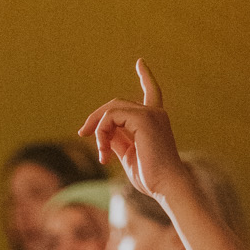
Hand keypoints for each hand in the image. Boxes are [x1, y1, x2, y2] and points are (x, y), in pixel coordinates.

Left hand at [78, 60, 185, 203]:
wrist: (167, 187)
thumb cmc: (151, 177)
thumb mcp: (129, 156)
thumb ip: (117, 140)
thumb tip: (102, 132)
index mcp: (155, 121)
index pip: (152, 92)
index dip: (146, 77)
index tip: (140, 62)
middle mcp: (155, 113)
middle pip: (117, 104)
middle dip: (97, 118)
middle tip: (83, 133)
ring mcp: (150, 114)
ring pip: (112, 109)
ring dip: (99, 129)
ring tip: (102, 154)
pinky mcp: (144, 119)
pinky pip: (112, 116)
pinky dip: (102, 132)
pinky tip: (104, 151)